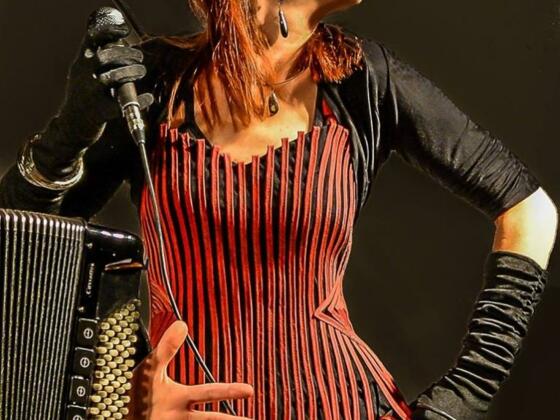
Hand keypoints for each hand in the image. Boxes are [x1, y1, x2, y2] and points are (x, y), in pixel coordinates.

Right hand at [58, 7, 152, 145]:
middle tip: (140, 57)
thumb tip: (124, 50)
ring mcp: (90, 94)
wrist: (72, 127)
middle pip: (104, 57)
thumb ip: (98, 63)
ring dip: (132, 72)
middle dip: (126, 54)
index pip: (91, 40)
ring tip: (142, 70)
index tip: (124, 30)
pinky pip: (123, 104)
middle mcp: (83, 76)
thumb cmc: (84, 99)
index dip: (108, 32)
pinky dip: (139, 101)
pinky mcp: (101, 112)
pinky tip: (149, 97)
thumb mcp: (84, 76)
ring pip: (112, 77)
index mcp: (80, 65)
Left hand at [129, 321, 253, 418]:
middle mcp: (180, 415)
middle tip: (251, 418)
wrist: (114, 416)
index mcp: (180, 397)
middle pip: (211, 419)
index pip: (209, 392)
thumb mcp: (149, 369)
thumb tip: (182, 324)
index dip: (230, 391)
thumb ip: (166, 349)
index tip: (249, 390)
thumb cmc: (135, 394)